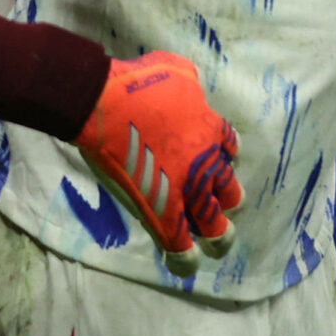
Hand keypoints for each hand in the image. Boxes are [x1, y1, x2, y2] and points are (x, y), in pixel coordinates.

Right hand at [73, 51, 242, 270]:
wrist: (105, 103)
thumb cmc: (138, 81)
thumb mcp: (176, 70)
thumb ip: (188, 81)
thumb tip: (186, 81)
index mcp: (212, 130)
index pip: (230, 149)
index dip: (223, 157)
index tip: (214, 160)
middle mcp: (207, 165)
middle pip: (230, 192)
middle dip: (225, 200)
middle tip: (217, 204)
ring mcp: (187, 192)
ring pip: (216, 227)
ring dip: (218, 237)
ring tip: (216, 243)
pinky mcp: (161, 212)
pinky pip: (180, 246)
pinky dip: (185, 259)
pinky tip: (187, 265)